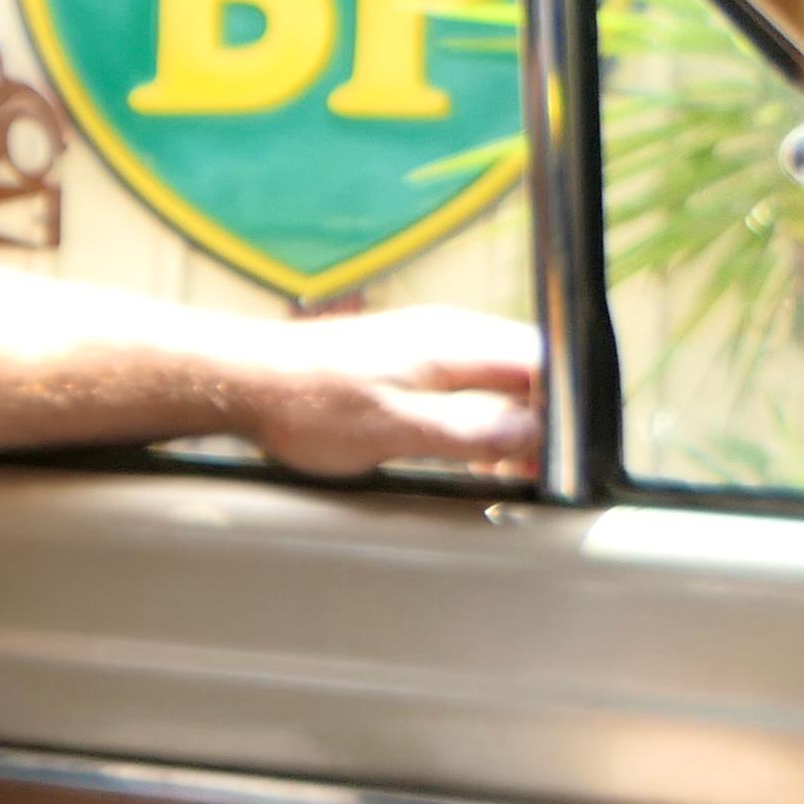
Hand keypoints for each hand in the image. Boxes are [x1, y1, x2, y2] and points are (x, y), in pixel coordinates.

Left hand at [224, 306, 543, 477]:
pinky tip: (458, 450)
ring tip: (500, 468)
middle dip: (537, 418)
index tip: (558, 453)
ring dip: (502, 421)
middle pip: (522, 369)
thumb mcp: (397, 431)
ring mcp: (420, 344)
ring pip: (490, 378)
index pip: (542, 361)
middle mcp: (446, 333)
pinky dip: (469, 417)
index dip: (562, 408)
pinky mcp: (397, 360)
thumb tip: (531, 432)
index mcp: (455, 343)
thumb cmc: (309, 405)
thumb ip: (469, 429)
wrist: (242, 381)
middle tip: (530, 470)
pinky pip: (457, 384)